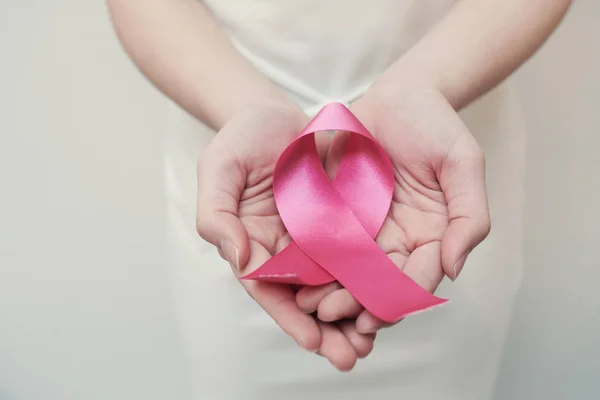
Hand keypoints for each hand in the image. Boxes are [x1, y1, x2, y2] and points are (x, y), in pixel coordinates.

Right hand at [195, 103, 374, 370]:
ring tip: (373, 342)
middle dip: (327, 330)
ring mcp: (313, 235)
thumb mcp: (218, 169)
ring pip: (335, 282)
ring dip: (353, 313)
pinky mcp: (339, 219)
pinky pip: (356, 251)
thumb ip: (217, 215)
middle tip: (351, 357)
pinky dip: (370, 276)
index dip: (290, 317)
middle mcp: (284, 247)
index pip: (269, 290)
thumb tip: (238, 260)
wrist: (274, 112)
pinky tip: (390, 295)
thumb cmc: (239, 139)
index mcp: (252, 243)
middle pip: (305, 297)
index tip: (314, 342)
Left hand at [297, 88, 490, 333]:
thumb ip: (468, 216)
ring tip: (309, 306)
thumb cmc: (436, 124)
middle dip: (355, 302)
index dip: (396, 301)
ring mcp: (369, 228)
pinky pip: (327, 241)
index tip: (371, 318)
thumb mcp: (464, 162)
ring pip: (349, 270)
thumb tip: (454, 270)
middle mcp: (399, 239)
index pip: (416, 277)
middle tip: (330, 315)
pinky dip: (314, 262)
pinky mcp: (341, 213)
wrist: (399, 95)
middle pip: (379, 282)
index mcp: (432, 234)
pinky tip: (295, 274)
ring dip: (331, 291)